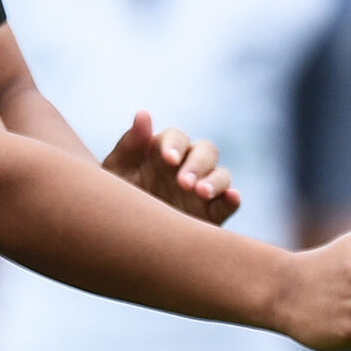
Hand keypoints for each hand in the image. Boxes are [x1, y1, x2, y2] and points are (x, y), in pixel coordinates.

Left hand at [104, 112, 240, 224]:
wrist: (123, 237)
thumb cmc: (118, 198)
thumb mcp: (117, 171)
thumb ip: (130, 144)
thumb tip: (143, 113)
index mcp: (164, 151)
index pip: (177, 138)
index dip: (175, 145)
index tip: (167, 159)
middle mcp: (187, 166)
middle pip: (206, 151)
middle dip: (197, 164)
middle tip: (183, 182)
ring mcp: (202, 189)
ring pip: (221, 174)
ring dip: (215, 181)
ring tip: (201, 193)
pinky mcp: (212, 213)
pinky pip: (229, 202)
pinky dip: (233, 198)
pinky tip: (231, 197)